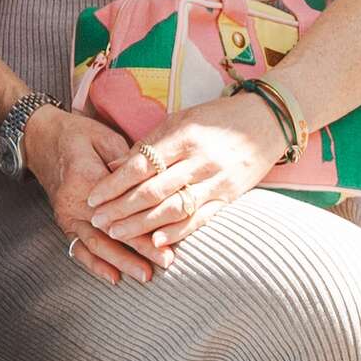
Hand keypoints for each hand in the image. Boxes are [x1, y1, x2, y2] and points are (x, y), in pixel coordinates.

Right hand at [24, 104, 164, 286]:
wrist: (38, 137)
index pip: (122, 210)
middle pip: (111, 232)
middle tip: (165, 263)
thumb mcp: (104, 137)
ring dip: (120, 262)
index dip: (145, 229)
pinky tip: (112, 278)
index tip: (168, 244)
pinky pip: (77, 246)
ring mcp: (66, 214)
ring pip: (95, 245)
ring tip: (144, 276)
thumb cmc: (76, 134)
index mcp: (86, 178)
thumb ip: (127, 163)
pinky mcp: (64, 220)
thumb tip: (152, 181)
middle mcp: (74, 202)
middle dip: (139, 251)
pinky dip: (94, 264)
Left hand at [82, 99, 277, 258]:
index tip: (92, 197)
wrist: (268, 121)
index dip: (113, 184)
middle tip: (96, 221)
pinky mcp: (229, 198)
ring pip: (173, 209)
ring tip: (117, 234)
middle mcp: (199, 160)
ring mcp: (216, 181)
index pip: (140, 165)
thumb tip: (114, 168)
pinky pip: (200, 219)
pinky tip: (156, 241)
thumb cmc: (217, 119)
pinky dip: (177, 232)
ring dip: (141, 225)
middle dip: (120, 209)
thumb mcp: (181, 121)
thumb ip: (150, 145)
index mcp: (183, 137)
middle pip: (152, 191)